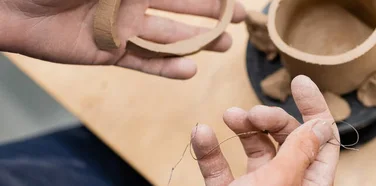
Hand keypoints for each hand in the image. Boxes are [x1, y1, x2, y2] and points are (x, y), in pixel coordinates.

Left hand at [0, 0, 245, 78]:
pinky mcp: (110, 53)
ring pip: (169, 38)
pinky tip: (191, 70)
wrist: (14, 6)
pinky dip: (167, 68)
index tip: (232, 0)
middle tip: (240, 21)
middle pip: (182, 11)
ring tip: (226, 46)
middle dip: (212, 15)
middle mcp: (134, 4)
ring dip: (198, 42)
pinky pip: (144, 63)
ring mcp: (123, 30)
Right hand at [192, 75, 339, 185]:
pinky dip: (210, 150)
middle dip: (270, 117)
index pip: (323, 138)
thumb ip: (299, 151)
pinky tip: (201, 133)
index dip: (315, 108)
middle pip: (287, 138)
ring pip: (254, 148)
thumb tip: (319, 123)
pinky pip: (220, 167)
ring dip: (241, 127)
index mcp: (310, 180)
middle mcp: (286, 181)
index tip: (299, 82)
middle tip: (252, 112)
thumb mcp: (280, 181)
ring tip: (229, 115)